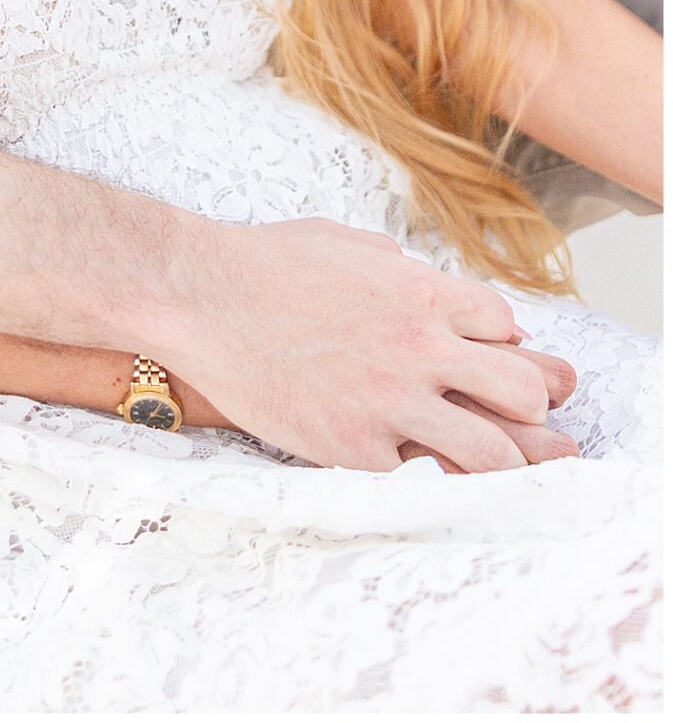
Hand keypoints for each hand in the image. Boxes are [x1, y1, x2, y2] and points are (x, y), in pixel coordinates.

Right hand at [165, 216, 577, 472]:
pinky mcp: (356, 449)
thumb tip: (422, 281)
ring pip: (493, 455)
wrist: (201, 297)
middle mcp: (421, 349)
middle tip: (497, 417)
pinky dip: (419, 481)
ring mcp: (392, 403)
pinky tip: (406, 473)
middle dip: (523, 408)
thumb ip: (396, 266)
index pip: (505, 327)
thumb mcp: (344, 242)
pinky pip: (420, 482)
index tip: (478, 358)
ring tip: (474, 463)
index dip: (498, 345)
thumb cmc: (264, 262)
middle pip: (523, 392)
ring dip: (496, 462)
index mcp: (422, 294)